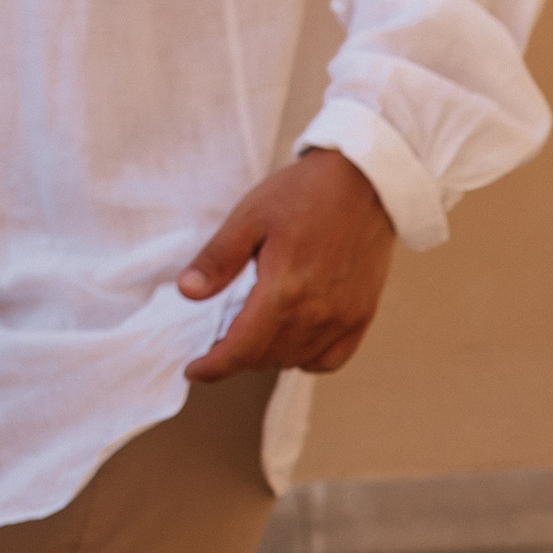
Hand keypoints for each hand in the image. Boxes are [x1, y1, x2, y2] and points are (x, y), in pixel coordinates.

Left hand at [179, 151, 397, 381]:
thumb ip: (217, 260)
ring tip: (253, 336)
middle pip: (266, 358)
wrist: (365, 181)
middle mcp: (317, 312)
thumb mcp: (250, 217)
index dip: (213, 367)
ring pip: (294, 361)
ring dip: (267, 357)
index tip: (194, 370)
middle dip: (236, 357)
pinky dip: (305, 359)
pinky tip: (292, 341)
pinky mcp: (362, 315)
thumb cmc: (304, 194)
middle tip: (220, 339)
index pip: (242, 349)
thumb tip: (187, 292)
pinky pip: (329, 360)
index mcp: (285, 289)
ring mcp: (343, 317)